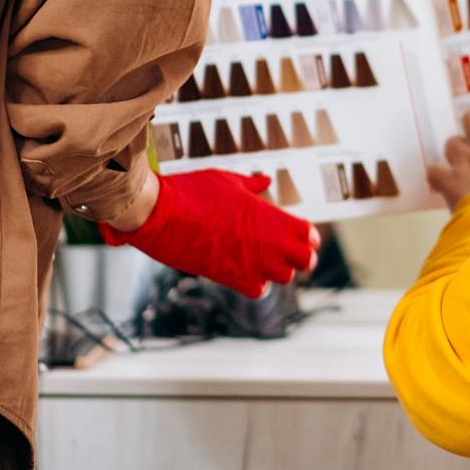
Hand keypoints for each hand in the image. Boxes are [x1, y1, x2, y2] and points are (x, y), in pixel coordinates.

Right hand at [100, 169, 318, 297]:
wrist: (161, 214)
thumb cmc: (191, 191)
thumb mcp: (226, 180)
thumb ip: (251, 184)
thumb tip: (266, 181)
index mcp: (267, 213)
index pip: (306, 232)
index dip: (308, 236)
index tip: (304, 236)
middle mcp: (266, 240)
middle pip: (304, 259)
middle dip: (302, 257)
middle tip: (293, 255)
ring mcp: (251, 261)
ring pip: (284, 277)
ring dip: (278, 271)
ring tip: (266, 262)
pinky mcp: (232, 277)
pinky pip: (258, 290)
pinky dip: (256, 284)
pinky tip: (246, 273)